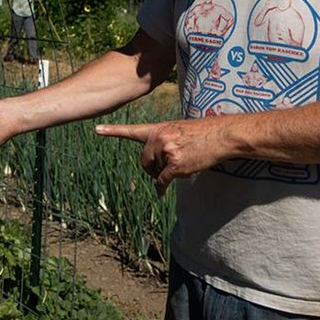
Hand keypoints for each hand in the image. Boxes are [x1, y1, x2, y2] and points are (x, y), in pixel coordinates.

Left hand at [95, 118, 230, 196]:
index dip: (113, 131)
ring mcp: (167, 151)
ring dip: (165, 174)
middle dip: (152, 169)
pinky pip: (162, 181)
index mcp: (160, 128)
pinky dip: (161, 188)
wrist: (222, 135)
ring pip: (155, 172)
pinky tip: (161, 192)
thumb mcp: (180, 129)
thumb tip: (158, 164)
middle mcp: (160, 138)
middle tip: (166, 168)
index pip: (133, 131)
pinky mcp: (175, 164)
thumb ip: (165, 140)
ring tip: (184, 162)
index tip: (97, 130)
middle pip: (144, 161)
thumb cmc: (204, 133)